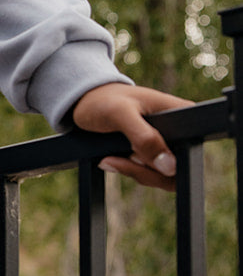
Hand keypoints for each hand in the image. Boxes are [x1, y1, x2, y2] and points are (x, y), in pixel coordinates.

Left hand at [71, 83, 192, 191]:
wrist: (84, 102)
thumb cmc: (103, 100)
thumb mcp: (119, 113)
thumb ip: (143, 137)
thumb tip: (170, 167)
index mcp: (181, 113)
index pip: (191, 149)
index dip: (171, 164)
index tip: (138, 154)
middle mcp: (178, 131)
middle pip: (177, 170)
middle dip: (146, 170)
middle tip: (124, 156)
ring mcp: (165, 144)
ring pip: (161, 176)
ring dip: (134, 170)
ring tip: (110, 157)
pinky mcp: (151, 154)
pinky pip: (148, 174)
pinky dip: (129, 170)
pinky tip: (111, 159)